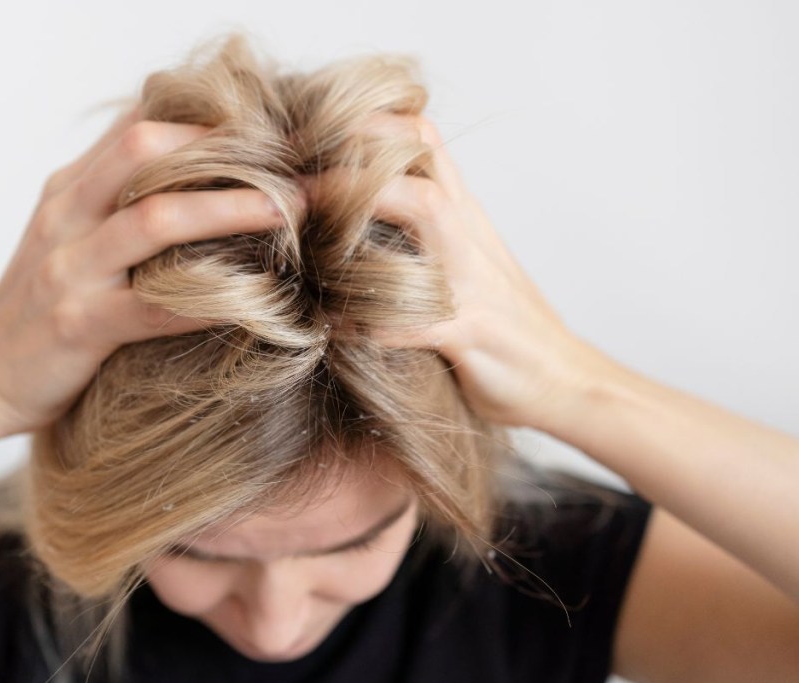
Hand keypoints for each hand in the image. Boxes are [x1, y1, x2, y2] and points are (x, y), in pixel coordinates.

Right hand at [0, 106, 290, 434]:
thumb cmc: (38, 309)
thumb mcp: (68, 238)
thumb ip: (117, 203)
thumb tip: (190, 176)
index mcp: (68, 190)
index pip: (136, 126)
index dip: (204, 119)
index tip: (268, 132)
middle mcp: (65, 217)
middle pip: (143, 150)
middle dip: (224, 151)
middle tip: (290, 169)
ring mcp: (69, 270)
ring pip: (155, 219)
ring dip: (230, 209)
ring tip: (287, 211)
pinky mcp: (78, 325)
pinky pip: (157, 306)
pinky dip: (213, 298)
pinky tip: (261, 299)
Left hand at [306, 114, 612, 429]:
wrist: (567, 381)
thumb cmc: (504, 329)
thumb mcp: (467, 269)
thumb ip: (422, 242)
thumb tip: (351, 232)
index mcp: (463, 218)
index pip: (422, 139)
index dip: (367, 124)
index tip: (307, 140)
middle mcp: (468, 235)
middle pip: (419, 156)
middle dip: (353, 152)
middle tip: (292, 178)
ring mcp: (472, 279)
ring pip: (424, 210)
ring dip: (359, 209)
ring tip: (304, 229)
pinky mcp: (470, 331)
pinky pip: (413, 317)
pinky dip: (368, 322)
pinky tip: (330, 328)